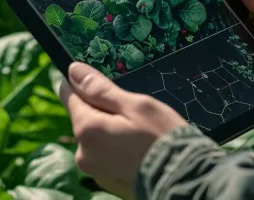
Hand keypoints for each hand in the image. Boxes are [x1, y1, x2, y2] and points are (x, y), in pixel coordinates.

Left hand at [59, 62, 187, 199]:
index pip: (70, 96)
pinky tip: (141, 151)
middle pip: (86, 119)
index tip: (103, 83)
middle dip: (105, 112)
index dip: (84, 85)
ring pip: (98, 139)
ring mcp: (95, 172)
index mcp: (87, 129)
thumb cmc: (162, 138)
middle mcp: (83, 153)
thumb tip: (74, 70)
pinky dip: (120, 151)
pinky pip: (108, 157)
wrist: (184, 180)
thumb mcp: (137, 105)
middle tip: (135, 114)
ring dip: (112, 132)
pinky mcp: (108, 183)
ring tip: (142, 135)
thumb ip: (101, 89)